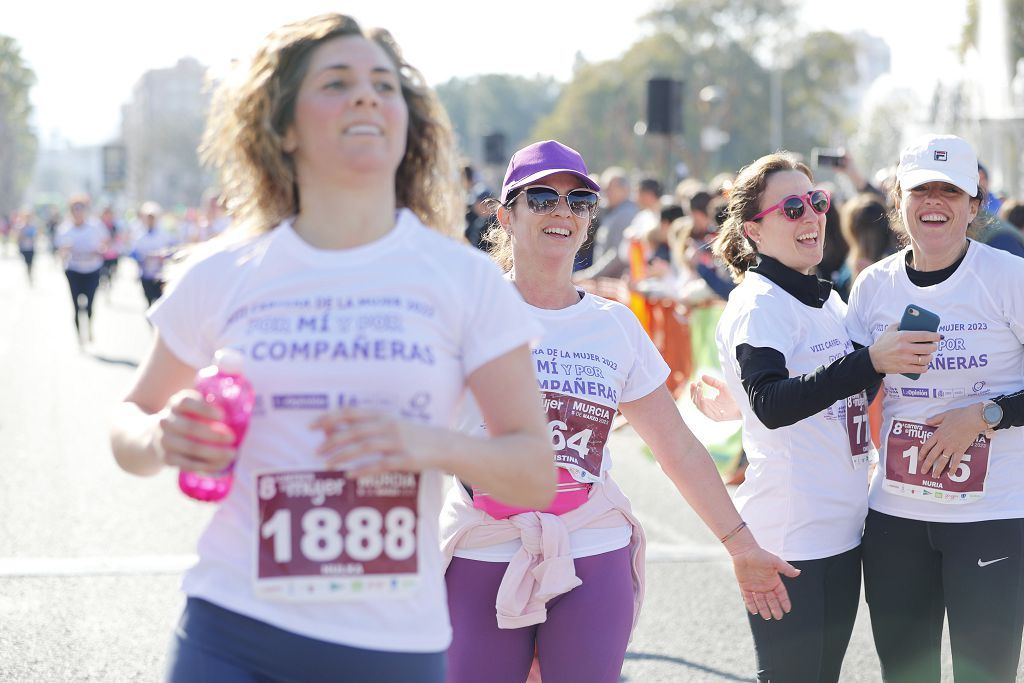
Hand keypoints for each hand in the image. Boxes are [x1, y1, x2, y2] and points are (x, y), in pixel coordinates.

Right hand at [154, 390, 235, 473]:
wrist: (155, 436)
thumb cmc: (185, 419)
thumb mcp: (190, 407)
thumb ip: (208, 408)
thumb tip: (240, 415)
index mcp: (175, 404)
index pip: (186, 402)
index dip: (204, 408)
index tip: (222, 416)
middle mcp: (166, 421)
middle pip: (190, 428)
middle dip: (214, 435)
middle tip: (232, 438)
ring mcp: (164, 440)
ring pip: (190, 448)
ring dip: (214, 453)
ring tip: (231, 454)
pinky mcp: (166, 458)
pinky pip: (188, 464)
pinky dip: (206, 465)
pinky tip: (220, 464)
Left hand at [310, 408, 445, 476]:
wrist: (441, 445)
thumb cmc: (409, 435)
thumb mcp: (389, 424)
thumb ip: (365, 426)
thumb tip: (333, 429)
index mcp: (382, 416)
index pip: (350, 413)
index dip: (329, 418)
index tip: (311, 426)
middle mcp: (388, 426)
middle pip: (354, 431)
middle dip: (332, 440)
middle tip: (316, 451)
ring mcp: (397, 442)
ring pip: (364, 447)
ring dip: (343, 455)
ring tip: (327, 464)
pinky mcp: (405, 459)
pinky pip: (380, 464)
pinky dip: (363, 469)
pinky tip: (350, 475)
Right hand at [690, 374, 740, 420]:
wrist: (745, 403)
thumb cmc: (735, 396)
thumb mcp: (722, 386)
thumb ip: (713, 382)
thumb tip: (702, 376)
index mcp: (709, 403)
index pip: (697, 397)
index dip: (694, 390)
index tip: (695, 382)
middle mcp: (709, 409)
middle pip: (696, 402)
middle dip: (693, 393)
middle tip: (694, 384)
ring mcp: (712, 414)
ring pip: (698, 406)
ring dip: (696, 397)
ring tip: (699, 388)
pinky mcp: (716, 418)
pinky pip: (705, 411)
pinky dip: (701, 403)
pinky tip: (702, 396)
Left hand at [729, 545, 800, 620]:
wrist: (744, 551)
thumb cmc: (760, 555)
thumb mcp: (775, 561)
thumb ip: (785, 568)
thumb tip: (798, 573)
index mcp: (773, 580)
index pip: (781, 594)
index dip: (784, 602)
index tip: (788, 610)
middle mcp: (765, 585)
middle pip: (771, 600)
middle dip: (775, 608)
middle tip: (778, 617)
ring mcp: (755, 587)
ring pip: (760, 601)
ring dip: (763, 609)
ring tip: (767, 617)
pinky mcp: (745, 586)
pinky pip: (748, 598)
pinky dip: (751, 605)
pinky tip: (754, 611)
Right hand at [867, 324, 939, 374]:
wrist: (873, 359)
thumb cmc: (883, 343)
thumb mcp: (890, 330)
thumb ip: (902, 324)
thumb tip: (916, 322)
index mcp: (902, 336)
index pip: (924, 335)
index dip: (935, 336)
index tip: (939, 336)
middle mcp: (904, 348)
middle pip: (928, 348)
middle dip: (933, 347)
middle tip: (932, 346)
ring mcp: (904, 359)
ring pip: (926, 359)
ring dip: (929, 357)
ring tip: (928, 355)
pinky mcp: (903, 368)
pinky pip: (921, 369)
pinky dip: (925, 367)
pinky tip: (924, 364)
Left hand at [920, 404, 986, 477]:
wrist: (973, 418)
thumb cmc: (960, 415)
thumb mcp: (944, 415)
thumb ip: (934, 419)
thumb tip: (926, 421)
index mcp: (937, 434)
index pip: (926, 446)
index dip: (922, 453)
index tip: (920, 459)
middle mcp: (943, 442)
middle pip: (932, 456)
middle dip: (927, 465)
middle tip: (923, 471)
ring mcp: (951, 447)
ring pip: (942, 461)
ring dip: (938, 469)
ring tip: (934, 476)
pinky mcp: (961, 449)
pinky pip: (956, 461)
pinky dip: (953, 468)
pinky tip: (950, 474)